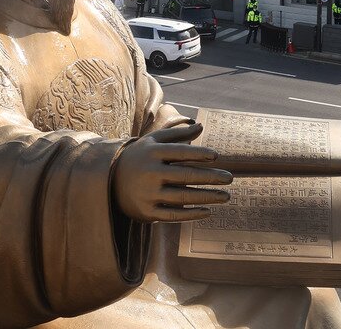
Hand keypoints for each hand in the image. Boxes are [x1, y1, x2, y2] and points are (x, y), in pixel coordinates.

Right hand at [112, 122, 232, 222]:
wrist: (109, 181)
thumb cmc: (140, 157)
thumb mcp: (153, 142)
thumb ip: (177, 134)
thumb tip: (201, 126)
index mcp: (152, 153)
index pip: (180, 152)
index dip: (199, 154)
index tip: (216, 156)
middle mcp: (149, 173)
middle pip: (185, 176)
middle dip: (211, 178)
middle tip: (230, 178)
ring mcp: (148, 194)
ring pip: (183, 197)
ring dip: (207, 197)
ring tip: (226, 196)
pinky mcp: (147, 212)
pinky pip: (173, 215)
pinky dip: (192, 214)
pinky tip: (208, 211)